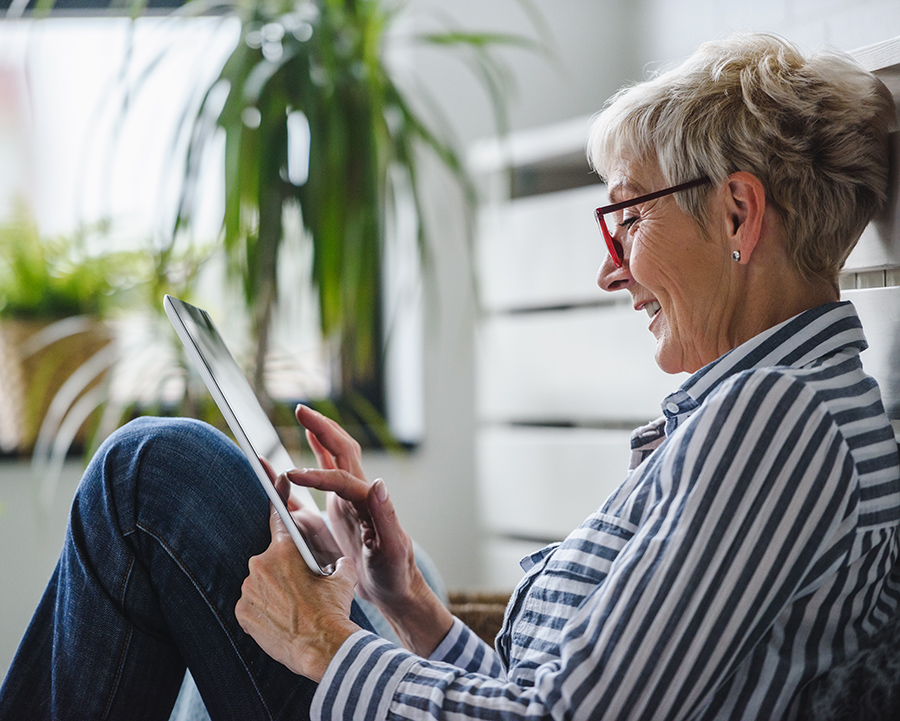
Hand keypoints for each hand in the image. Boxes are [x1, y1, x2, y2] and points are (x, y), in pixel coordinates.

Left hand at [236, 503, 358, 681]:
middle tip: (300, 588)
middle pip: (270, 558)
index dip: (277, 495)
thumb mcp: (343, 578)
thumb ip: (337, 561)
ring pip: (259, 582)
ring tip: (292, 609)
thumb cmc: (333, 610)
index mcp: (285, 549)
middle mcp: (261, 564)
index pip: (278, 516)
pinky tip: (279, 620)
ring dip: (272, 590)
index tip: (274, 479)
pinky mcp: (242, 612)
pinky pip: (250, 605)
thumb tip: (340, 561)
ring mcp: (248, 589)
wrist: (323, 648)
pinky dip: (262, 610)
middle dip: (283, 569)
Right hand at [285, 405, 453, 654]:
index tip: (291, 474)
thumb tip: (378, 483)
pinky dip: (313, 463)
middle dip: (322, 428)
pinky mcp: (343, 512)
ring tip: (304, 418)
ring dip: (320, 437)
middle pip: (341, 450)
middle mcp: (359, 494)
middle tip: (301, 409)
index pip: (340, 476)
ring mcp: (350, 501)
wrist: (396, 589)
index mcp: (368, 501)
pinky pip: (324, 482)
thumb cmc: (396, 573)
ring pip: (334, 459)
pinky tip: (300, 456)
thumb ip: (386, 517)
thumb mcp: (392, 549)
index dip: (316, 473)